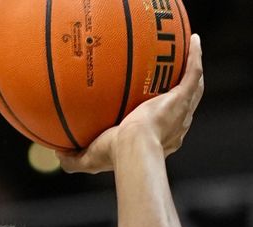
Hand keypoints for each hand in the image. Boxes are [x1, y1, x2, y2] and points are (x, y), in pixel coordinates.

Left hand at [58, 34, 203, 174]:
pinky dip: (195, 56)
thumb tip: (57, 154)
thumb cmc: (114, 156)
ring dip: (192, 70)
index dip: (158, 116)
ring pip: (193, 89)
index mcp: (156, 140)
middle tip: (173, 79)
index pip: (160, 126)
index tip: (150, 108)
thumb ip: (73, 158)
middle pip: (182, 107)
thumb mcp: (89, 159)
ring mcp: (181, 111)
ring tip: (190, 53)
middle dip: (180, 94)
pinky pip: (193, 73)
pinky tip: (194, 40)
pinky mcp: (182, 99)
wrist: (133, 150)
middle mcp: (174, 126)